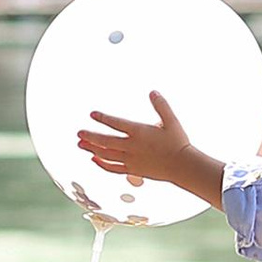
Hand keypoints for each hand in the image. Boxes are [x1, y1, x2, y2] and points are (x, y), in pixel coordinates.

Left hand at [79, 90, 221, 206]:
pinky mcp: (133, 170)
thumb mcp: (171, 121)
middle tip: (79, 132)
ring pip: (106, 154)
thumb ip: (161, 105)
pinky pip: (112, 168)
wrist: (182, 166)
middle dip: (90, 136)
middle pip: (106, 141)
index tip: (92, 114)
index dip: (102, 118)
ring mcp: (131, 160)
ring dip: (92, 149)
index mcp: (139, 132)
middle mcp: (132, 146)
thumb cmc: (178, 142)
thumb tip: (153, 91)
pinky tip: (94, 159)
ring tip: (80, 144)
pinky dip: (102, 163)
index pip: (116, 123)